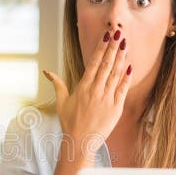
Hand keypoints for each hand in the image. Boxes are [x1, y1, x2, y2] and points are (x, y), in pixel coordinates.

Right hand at [43, 30, 131, 163]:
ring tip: (125, 44)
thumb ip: (57, 84)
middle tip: (118, 32)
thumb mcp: (61, 102)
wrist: (80, 142)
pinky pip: (122, 89)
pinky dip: (126, 78)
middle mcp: (95, 90)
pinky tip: (130, 66)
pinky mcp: (116, 108)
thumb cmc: (69, 122)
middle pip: (106, 64)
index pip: (94, 63)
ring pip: (115, 74)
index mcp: (83, 87)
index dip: (100, 48)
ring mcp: (106, 99)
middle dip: (113, 47)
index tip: (106, 36)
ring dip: (121, 58)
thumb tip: (46, 71)